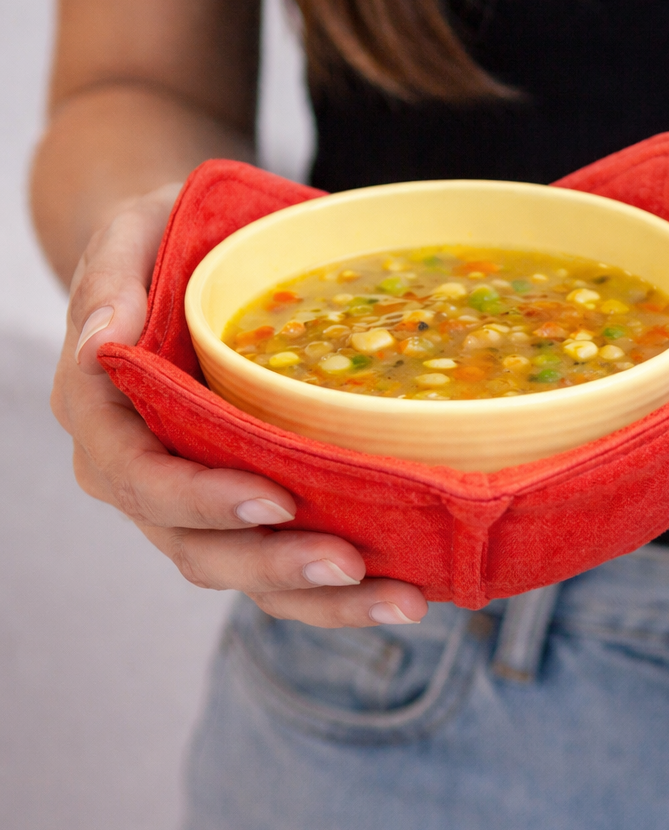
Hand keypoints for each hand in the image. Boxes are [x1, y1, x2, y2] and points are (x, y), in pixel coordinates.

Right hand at [52, 184, 427, 627]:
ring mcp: (195, 505)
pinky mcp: (247, 514)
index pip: (137, 474)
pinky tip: (405, 589)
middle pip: (196, 547)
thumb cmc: (164, 241)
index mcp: (102, 413)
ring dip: (321, 598)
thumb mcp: (134, 230)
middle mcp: (141, 474)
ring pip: (247, 574)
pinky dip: (338, 592)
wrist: (187, 264)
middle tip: (351, 561)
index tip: (274, 497)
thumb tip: (103, 338)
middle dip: (274, 564)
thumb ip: (110, 278)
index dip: (201, 497)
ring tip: (403, 599)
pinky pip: (283, 569)